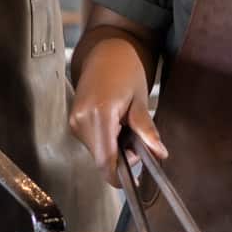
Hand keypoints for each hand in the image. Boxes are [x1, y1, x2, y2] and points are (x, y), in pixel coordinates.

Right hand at [68, 33, 166, 186]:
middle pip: (101, 159)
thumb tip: (158, 153)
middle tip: (136, 138)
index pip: (105, 160)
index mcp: (99, 114)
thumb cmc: (125, 69)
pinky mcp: (73, 120)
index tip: (133, 180)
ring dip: (113, 148)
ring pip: (96, 152)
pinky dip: (105, 139)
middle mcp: (82, 119)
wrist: (105, 51)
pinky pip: (91, 141)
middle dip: (121, 157)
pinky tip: (113, 122)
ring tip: (124, 124)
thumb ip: (146, 129)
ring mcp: (75, 120)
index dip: (119, 175)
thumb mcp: (140, 100)